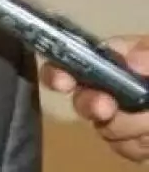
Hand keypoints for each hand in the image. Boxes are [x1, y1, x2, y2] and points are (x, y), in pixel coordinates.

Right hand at [41, 35, 148, 162]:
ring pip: (103, 126)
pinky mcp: (128, 139)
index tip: (63, 81)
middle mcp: (111, 84)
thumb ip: (148, 53)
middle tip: (106, 109)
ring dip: (131, 128)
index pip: (75, 57)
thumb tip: (130, 60)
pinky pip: (120, 147)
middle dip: (93, 104)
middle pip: (82, 96)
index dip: (60, 69)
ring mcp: (119, 113)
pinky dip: (137, 146)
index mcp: (117, 58)